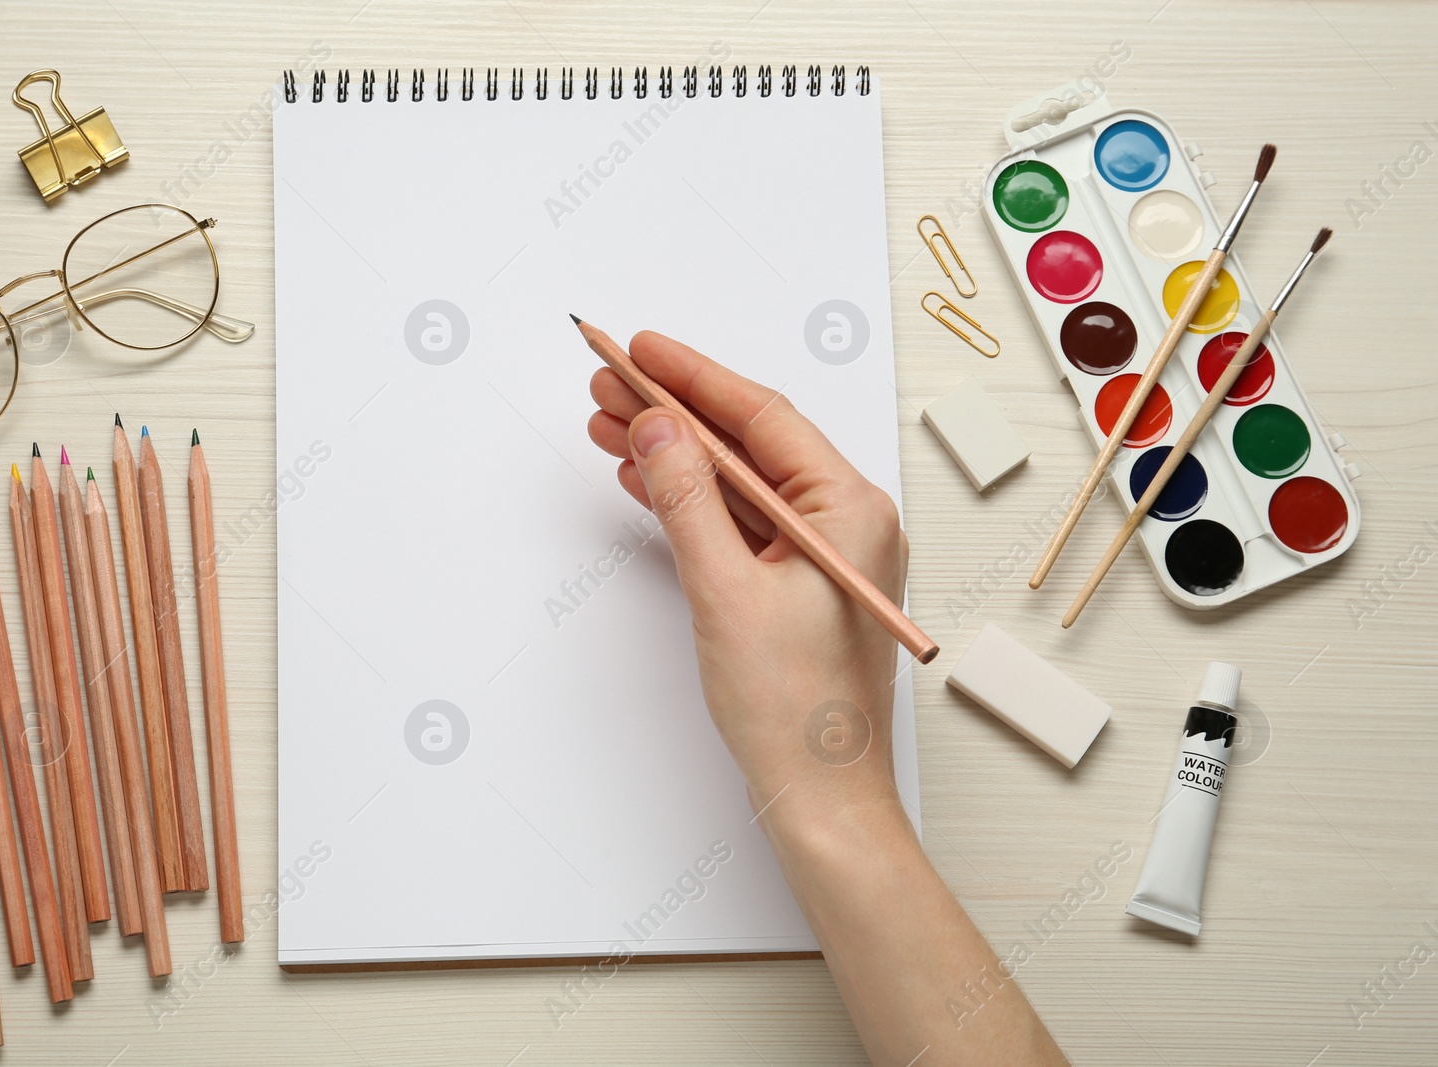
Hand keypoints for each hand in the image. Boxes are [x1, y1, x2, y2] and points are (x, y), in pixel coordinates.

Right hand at [586, 330, 908, 818]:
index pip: (764, 418)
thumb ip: (686, 500)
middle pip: (746, 444)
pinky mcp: (793, 586)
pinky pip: (736, 522)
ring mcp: (819, 555)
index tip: (639, 349)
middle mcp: (844, 523)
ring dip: (672, 454)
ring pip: (735, 482)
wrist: (820, 799)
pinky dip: (687, 501)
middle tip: (606, 384)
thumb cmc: (796, 713)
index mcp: (850, 511)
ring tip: (605, 424)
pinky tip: (642, 479)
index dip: (695, 377)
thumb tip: (657, 426)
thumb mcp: (726, 592)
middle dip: (673, 411)